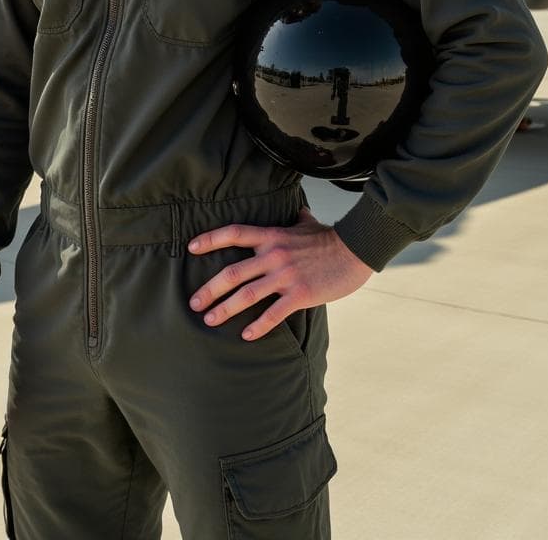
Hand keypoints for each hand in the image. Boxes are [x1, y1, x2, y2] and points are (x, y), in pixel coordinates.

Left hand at [188, 206, 372, 340]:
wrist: (355, 250)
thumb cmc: (330, 239)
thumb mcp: (308, 224)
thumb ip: (297, 219)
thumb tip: (298, 211)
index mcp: (272, 236)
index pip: (234, 233)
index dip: (210, 239)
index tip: (191, 247)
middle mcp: (274, 255)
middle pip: (233, 272)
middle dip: (210, 289)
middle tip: (194, 303)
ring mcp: (286, 275)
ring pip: (247, 294)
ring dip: (225, 309)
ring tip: (210, 320)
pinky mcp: (300, 294)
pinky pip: (273, 313)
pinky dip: (258, 326)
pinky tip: (246, 336)